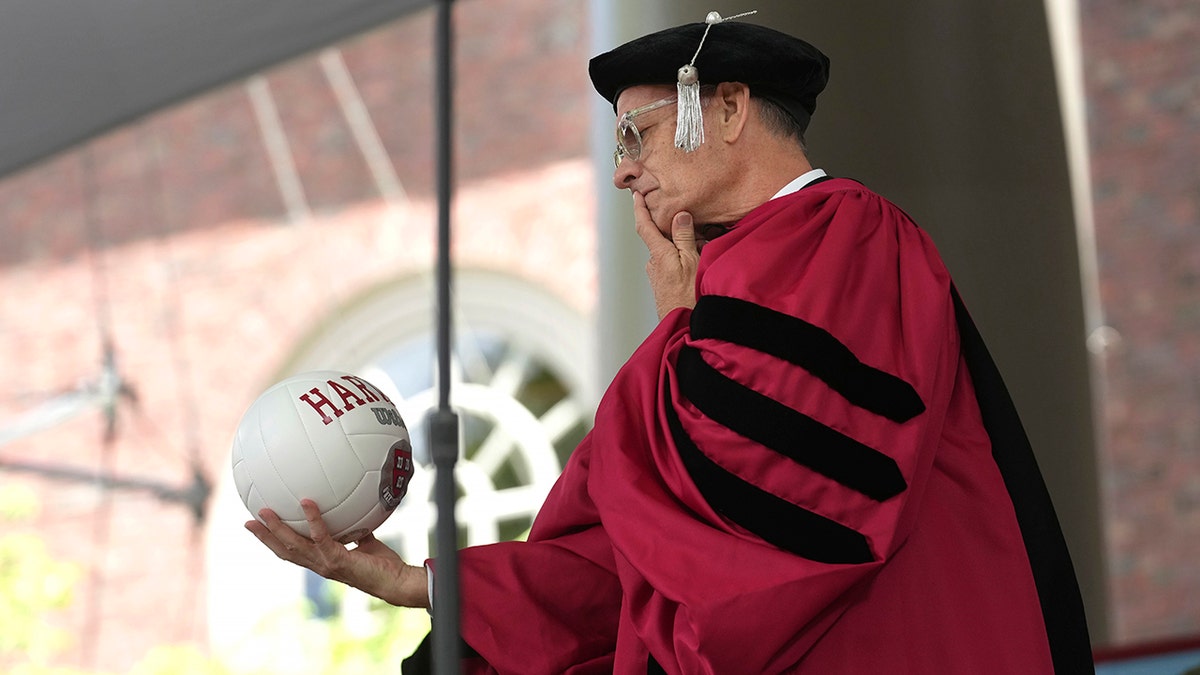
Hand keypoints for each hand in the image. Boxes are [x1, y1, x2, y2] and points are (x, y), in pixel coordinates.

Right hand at [245, 499, 428, 608]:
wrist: (395, 581)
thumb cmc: (383, 564)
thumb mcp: (366, 541)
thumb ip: (355, 530)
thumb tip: (353, 510)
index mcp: (322, 561)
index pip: (292, 552)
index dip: (274, 541)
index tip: (260, 528)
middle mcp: (320, 565)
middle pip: (284, 551)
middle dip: (265, 537)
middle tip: (248, 521)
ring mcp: (326, 564)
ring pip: (294, 546)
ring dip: (278, 528)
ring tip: (265, 511)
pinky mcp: (338, 560)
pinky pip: (322, 536)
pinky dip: (314, 519)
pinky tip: (307, 502)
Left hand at [634, 191, 699, 319]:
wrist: (684, 326)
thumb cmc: (690, 296)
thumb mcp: (692, 261)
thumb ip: (684, 238)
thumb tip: (678, 215)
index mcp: (659, 254)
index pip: (645, 226)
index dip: (640, 209)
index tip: (637, 195)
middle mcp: (654, 264)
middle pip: (658, 238)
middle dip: (669, 228)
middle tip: (686, 218)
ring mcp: (658, 276)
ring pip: (667, 252)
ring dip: (678, 245)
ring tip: (699, 243)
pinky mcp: (663, 286)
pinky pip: (671, 264)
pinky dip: (680, 258)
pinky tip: (696, 262)